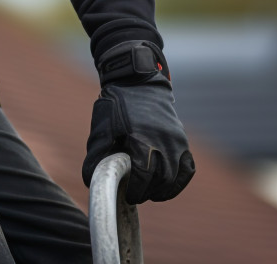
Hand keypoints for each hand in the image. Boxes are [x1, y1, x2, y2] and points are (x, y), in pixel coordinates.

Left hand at [82, 41, 194, 203]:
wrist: (137, 80)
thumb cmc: (116, 102)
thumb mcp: (102, 125)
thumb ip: (97, 153)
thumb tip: (88, 179)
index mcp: (141, 138)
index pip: (144, 176)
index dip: (137, 191)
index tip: (129, 197)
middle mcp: (162, 140)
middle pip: (162, 179)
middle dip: (149, 192)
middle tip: (137, 195)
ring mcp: (176, 140)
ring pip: (176, 176)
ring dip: (164, 190)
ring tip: (151, 193)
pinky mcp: (182, 138)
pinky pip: (188, 167)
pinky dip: (180, 180)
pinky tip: (168, 185)